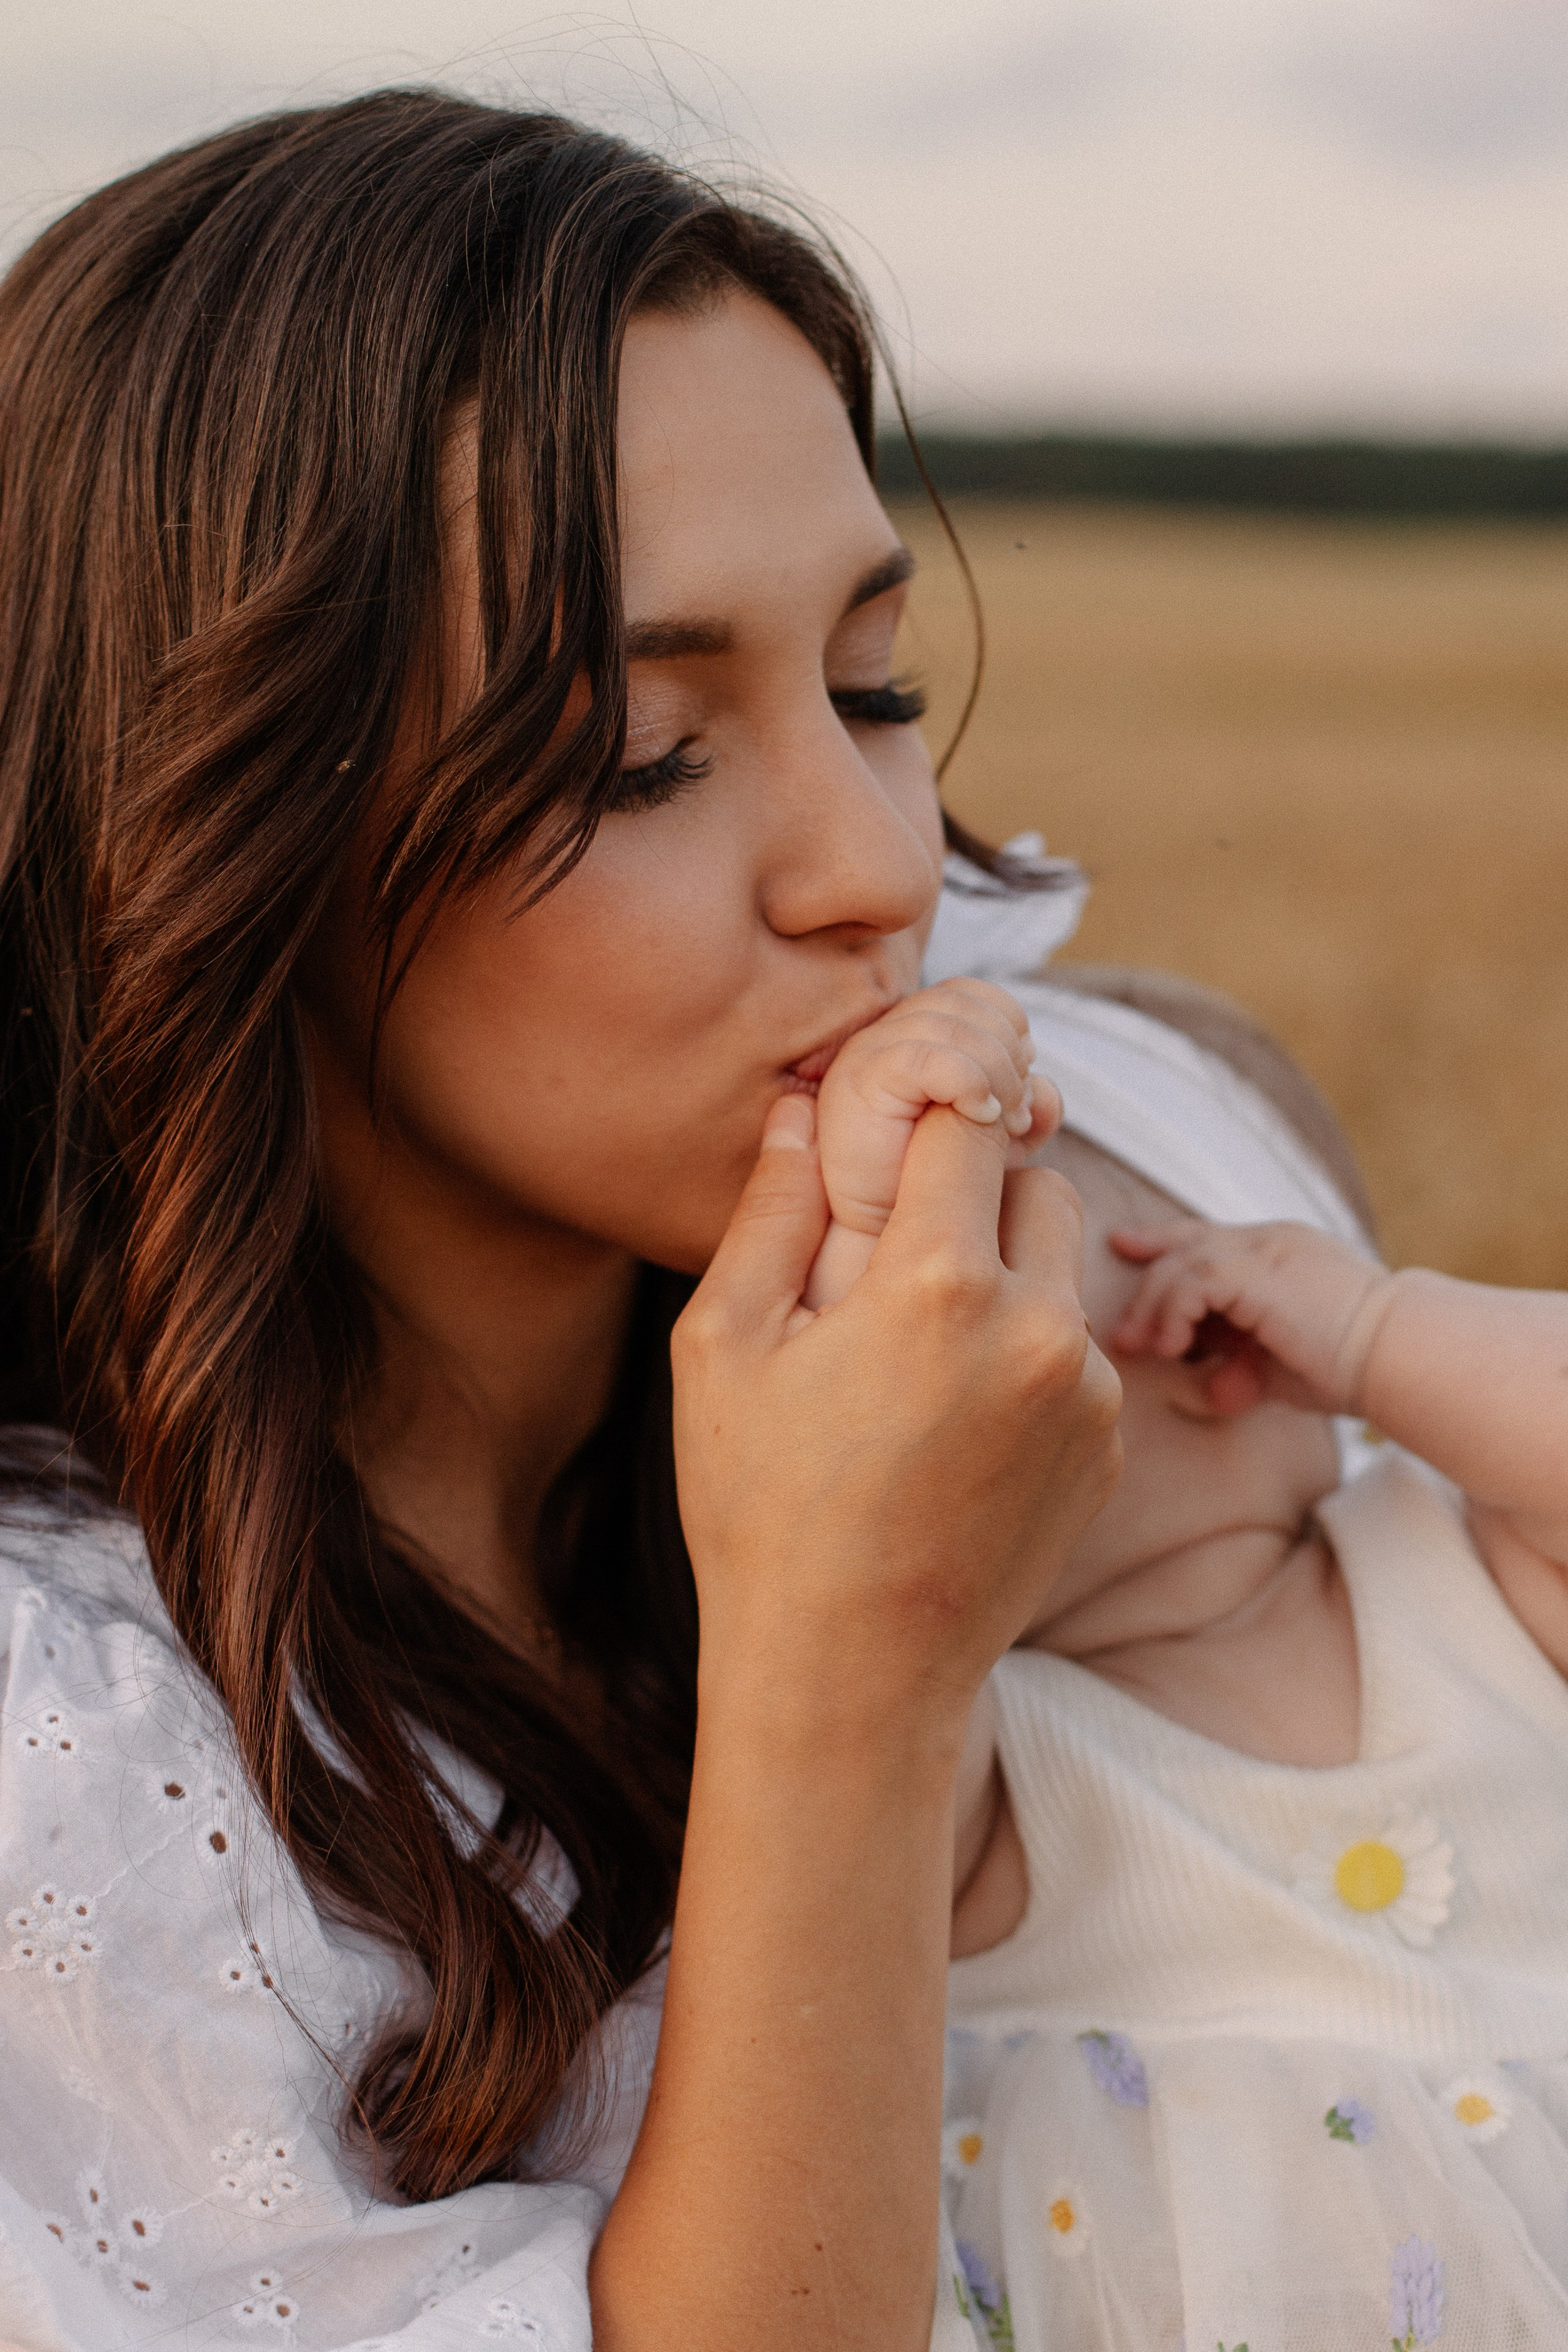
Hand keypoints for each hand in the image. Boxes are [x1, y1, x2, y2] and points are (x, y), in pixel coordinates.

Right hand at [673, 1091, 1121, 1723]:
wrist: (849, 1679)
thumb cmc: (761, 1512)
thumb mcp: (723, 1348)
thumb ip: (770, 1212)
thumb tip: (800, 1107)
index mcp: (939, 1283)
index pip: (967, 1117)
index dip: (934, 1101)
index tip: (906, 1114)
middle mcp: (1041, 1327)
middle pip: (1039, 1185)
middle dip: (977, 1197)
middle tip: (898, 1259)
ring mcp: (1091, 1395)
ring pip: (1064, 1274)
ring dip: (1008, 1282)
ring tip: (919, 1362)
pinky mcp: (1109, 1452)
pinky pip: (1080, 1357)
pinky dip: (1030, 1363)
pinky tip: (954, 1428)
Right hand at [814, 978, 1060, 1235]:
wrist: (876, 1247)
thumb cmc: (931, 1201)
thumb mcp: (995, 1149)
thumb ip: (1025, 1108)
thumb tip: (1045, 1090)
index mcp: (908, 1037)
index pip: (973, 993)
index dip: (1010, 1030)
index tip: (1023, 1094)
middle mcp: (882, 1037)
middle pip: (968, 1000)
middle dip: (1010, 1055)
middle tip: (1017, 1116)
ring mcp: (865, 1057)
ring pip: (955, 1025)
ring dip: (997, 1073)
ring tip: (1002, 1123)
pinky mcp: (858, 1085)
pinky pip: (928, 1057)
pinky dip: (969, 1081)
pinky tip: (981, 1117)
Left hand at [1108, 1217, 1394, 1417]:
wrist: (1401, 1357)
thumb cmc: (1355, 1368)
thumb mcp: (1287, 1363)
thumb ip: (1248, 1365)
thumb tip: (1217, 1389)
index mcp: (1283, 1253)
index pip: (1212, 1238)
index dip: (1164, 1241)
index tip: (1126, 1246)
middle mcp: (1272, 1240)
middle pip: (1188, 1242)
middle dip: (1146, 1277)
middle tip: (1123, 1327)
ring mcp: (1265, 1248)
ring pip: (1182, 1262)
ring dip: (1156, 1307)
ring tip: (1146, 1347)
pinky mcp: (1257, 1270)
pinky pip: (1192, 1280)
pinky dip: (1173, 1312)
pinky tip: (1174, 1346)